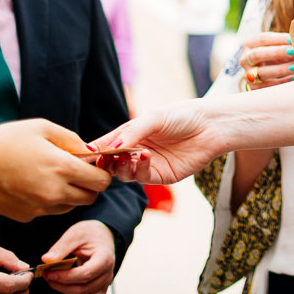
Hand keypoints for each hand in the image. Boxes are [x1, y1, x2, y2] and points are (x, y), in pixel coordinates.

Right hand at [0, 119, 111, 221]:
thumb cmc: (4, 143)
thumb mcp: (41, 128)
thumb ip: (71, 139)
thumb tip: (90, 152)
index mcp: (61, 168)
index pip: (101, 182)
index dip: (102, 172)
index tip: (94, 164)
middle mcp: (54, 192)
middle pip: (91, 197)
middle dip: (90, 184)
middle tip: (77, 170)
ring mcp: (41, 208)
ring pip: (72, 205)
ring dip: (72, 193)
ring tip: (54, 175)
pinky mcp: (28, 216)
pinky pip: (51, 210)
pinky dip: (52, 200)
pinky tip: (36, 184)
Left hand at [41, 220, 114, 293]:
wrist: (103, 235)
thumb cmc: (92, 234)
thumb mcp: (76, 234)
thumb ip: (61, 247)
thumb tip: (47, 260)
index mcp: (104, 259)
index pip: (85, 274)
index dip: (65, 277)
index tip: (49, 273)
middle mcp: (106, 274)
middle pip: (82, 288)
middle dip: (61, 285)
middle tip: (46, 275)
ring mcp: (104, 283)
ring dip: (64, 290)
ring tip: (52, 279)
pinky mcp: (98, 288)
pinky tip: (65, 291)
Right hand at [92, 99, 221, 183]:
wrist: (212, 126)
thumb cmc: (183, 115)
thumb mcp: (154, 118)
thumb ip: (131, 133)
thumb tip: (109, 149)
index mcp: (131, 135)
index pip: (105, 145)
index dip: (93, 151)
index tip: (82, 155)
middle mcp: (136, 151)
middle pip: (111, 163)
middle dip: (104, 163)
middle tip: (102, 159)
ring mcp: (148, 165)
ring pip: (124, 174)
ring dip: (120, 167)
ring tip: (124, 156)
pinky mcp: (162, 176)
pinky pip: (143, 178)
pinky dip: (140, 169)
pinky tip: (144, 156)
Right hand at [238, 32, 293, 88]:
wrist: (261, 70)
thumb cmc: (273, 53)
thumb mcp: (277, 45)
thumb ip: (289, 41)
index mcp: (249, 44)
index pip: (262, 39)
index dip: (277, 39)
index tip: (292, 39)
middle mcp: (244, 59)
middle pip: (257, 54)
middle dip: (276, 53)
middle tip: (293, 52)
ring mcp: (248, 74)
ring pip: (262, 72)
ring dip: (280, 69)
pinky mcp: (253, 88)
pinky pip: (267, 87)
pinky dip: (282, 82)